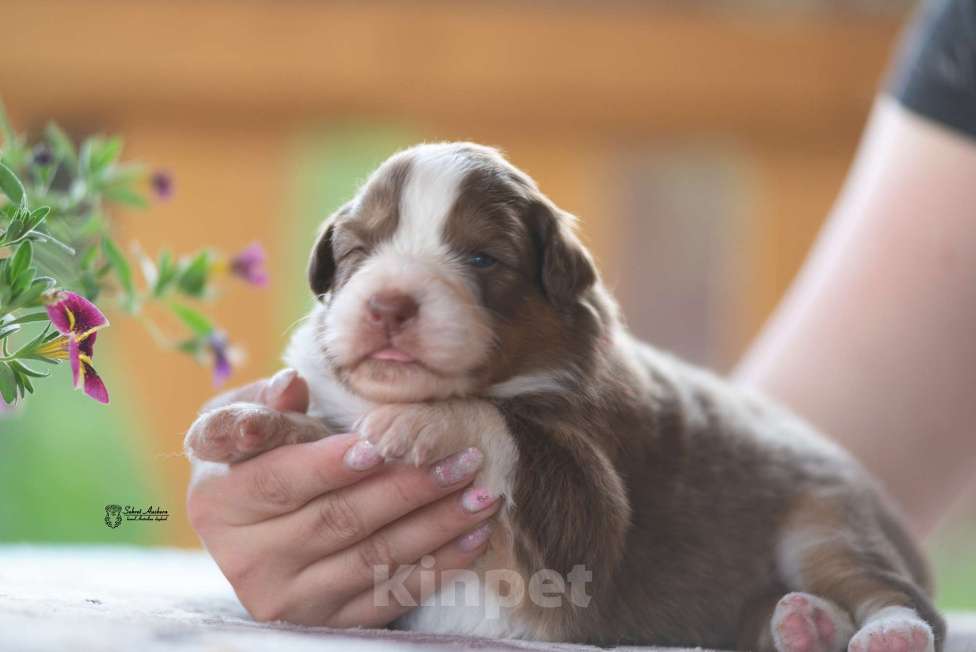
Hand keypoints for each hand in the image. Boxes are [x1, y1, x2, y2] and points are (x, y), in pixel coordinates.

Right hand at [185, 369, 500, 625]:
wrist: (257, 529)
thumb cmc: (259, 458)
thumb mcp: (244, 423)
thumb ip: (263, 404)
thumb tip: (291, 384)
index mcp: (219, 503)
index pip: (280, 482)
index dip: (330, 464)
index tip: (380, 445)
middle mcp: (246, 560)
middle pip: (338, 521)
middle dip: (408, 488)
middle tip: (464, 460)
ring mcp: (287, 599)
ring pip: (373, 560)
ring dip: (437, 526)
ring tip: (483, 494)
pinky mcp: (324, 623)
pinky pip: (389, 597)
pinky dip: (438, 567)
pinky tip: (473, 536)